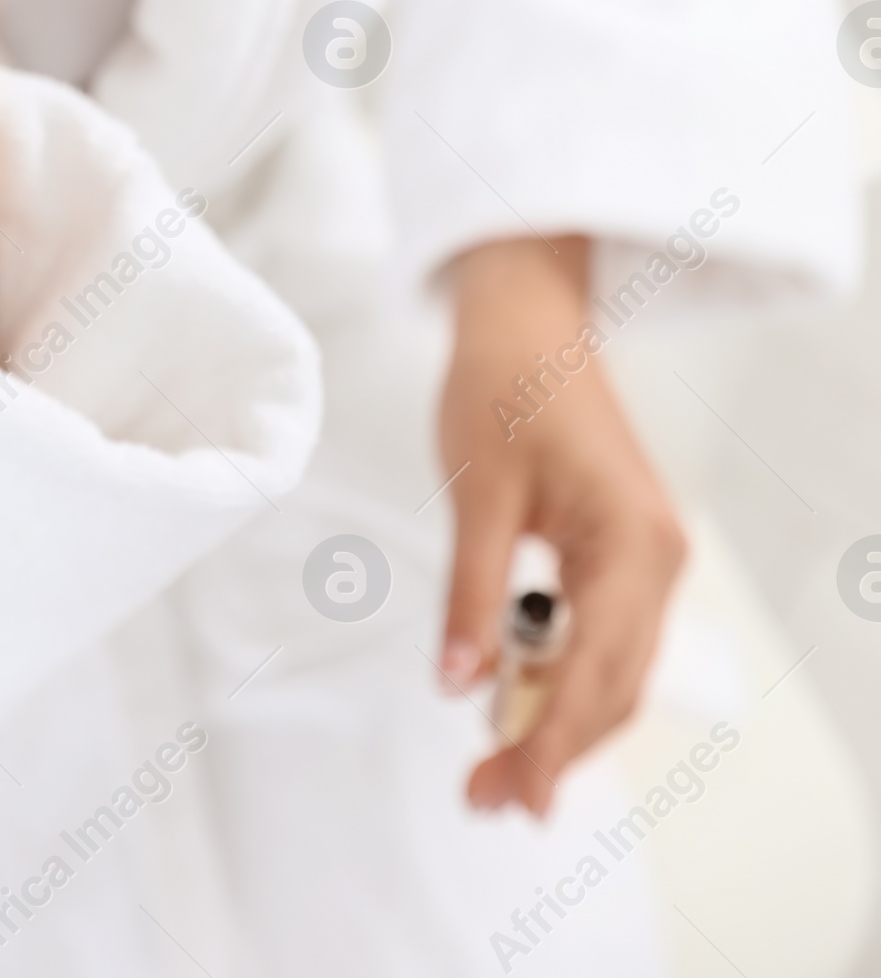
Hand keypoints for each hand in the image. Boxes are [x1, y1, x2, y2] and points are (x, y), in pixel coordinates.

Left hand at [436, 236, 685, 816]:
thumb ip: (472, 593)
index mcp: (631, 541)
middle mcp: (657, 557)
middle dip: (554, 746)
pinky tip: (517, 703)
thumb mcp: (476, 492)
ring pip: (614, 669)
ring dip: (559, 719)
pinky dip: (563, 676)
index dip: (554, 741)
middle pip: (615, 684)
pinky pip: (604, 636)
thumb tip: (458, 682)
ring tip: (492, 766)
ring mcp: (647, 556)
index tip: (512, 797)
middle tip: (483, 797)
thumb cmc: (502, 385)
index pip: (595, 669)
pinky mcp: (623, 551)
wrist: (526, 319)